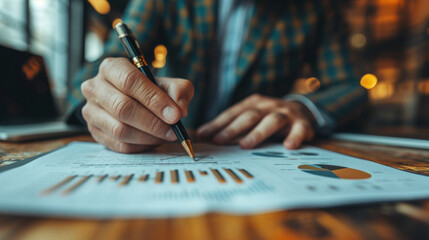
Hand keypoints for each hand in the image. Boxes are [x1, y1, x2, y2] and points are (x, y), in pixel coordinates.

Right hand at [81, 57, 193, 152]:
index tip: (175, 115)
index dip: (154, 100)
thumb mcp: (169, 84)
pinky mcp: (94, 132)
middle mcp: (95, 87)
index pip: (130, 81)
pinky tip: (153, 140)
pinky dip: (140, 146)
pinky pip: (119, 145)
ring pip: (120, 129)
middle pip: (123, 107)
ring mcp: (90, 111)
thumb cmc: (152, 91)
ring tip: (166, 135)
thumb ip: (179, 91)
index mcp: (112, 68)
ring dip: (148, 136)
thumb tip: (179, 110)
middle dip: (153, 122)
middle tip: (174, 130)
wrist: (135, 103)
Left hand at [197, 94, 315, 148]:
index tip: (202, 135)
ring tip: (245, 145)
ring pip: (271, 121)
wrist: (302, 110)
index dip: (217, 124)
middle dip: (232, 129)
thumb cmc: (268, 117)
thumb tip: (203, 137)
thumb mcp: (251, 117)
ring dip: (257, 133)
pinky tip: (288, 147)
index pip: (232, 113)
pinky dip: (294, 137)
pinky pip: (299, 130)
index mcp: (253, 104)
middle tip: (219, 141)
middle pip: (249, 116)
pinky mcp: (302, 123)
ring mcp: (285, 114)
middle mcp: (268, 106)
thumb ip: (232, 127)